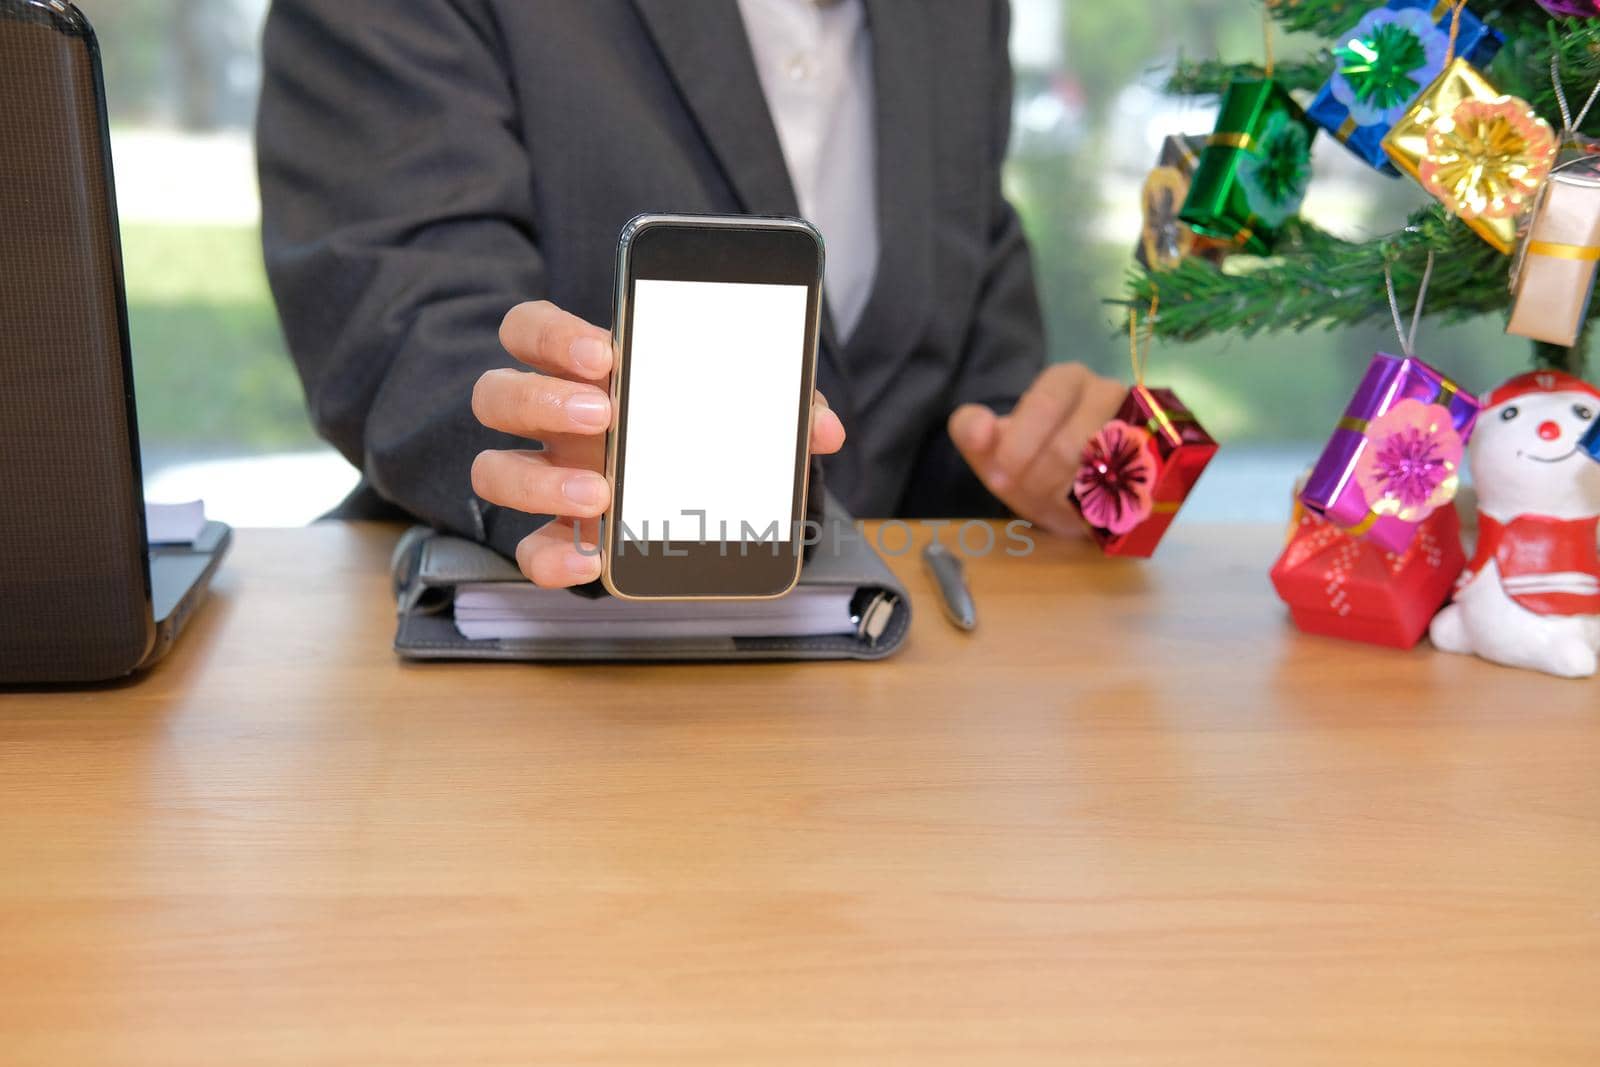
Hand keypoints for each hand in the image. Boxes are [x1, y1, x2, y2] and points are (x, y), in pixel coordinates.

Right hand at [471, 300, 846, 587]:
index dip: (551, 335)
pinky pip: (528, 552)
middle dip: (540, 399)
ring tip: (603, 495)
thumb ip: (782, 405)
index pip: (530, 329)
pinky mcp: (560, 538)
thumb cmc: (708, 429)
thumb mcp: (746, 407)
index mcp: (584, 371)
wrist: (711, 499)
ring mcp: (549, 480)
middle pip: (496, 394)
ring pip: (492, 471)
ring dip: (538, 482)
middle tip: (604, 412)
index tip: (603, 353)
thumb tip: (825, 428)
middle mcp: (552, 422)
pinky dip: (551, 559)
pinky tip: (592, 561)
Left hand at [947, 363, 1126, 536]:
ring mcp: (1139, 426)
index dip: (1019, 445)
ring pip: (1099, 471)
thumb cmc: (1032, 465)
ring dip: (1069, 499)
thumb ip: (972, 433)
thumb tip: (980, 427)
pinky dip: (1101, 509)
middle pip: (1070, 444)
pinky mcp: (1157, 464)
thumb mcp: (993, 452)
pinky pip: (1128, 491)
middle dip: (1039, 480)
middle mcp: (1109, 393)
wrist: (1072, 497)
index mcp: (1065, 380)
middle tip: (1029, 496)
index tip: (1001, 476)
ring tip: (1057, 504)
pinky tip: (1087, 512)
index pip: (1045, 404)